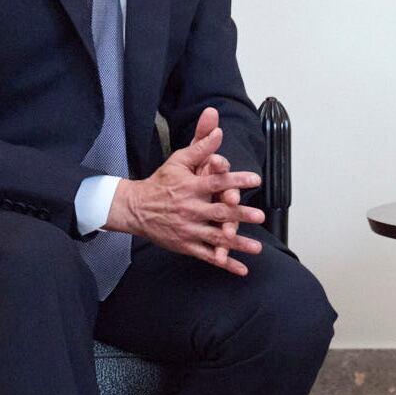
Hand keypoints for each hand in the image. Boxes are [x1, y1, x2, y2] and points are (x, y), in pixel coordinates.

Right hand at [106, 106, 265, 274]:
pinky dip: (224, 263)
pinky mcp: (185, 245)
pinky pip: (207, 255)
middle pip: (217, 212)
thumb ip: (201, 145)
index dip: (235, 179)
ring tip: (257, 247)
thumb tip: (217, 125)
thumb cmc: (162, 181)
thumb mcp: (179, 160)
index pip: (215, 182)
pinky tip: (241, 269)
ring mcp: (188, 229)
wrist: (136, 208)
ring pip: (215, 237)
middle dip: (239, 214)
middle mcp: (190, 209)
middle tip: (259, 215)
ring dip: (236, 243)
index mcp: (190, 187)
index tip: (255, 179)